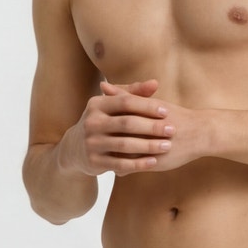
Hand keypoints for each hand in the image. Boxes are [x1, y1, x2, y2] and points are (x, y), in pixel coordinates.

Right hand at [57, 78, 173, 176]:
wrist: (75, 148)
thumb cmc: (103, 122)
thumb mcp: (111, 106)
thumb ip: (133, 94)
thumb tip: (155, 83)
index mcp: (96, 105)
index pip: (125, 102)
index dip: (146, 106)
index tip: (166, 112)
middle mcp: (91, 123)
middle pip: (126, 123)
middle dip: (151, 127)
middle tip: (172, 130)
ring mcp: (91, 143)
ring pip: (124, 145)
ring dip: (148, 146)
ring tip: (167, 145)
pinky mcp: (94, 162)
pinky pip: (120, 164)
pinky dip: (138, 163)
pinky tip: (154, 162)